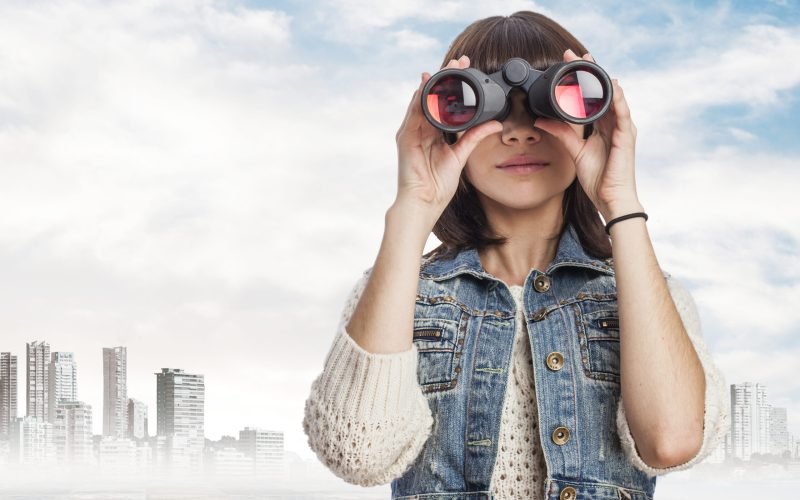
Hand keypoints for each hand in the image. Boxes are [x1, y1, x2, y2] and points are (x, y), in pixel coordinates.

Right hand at [393, 55, 502, 224]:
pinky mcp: (405, 138)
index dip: (455, 87)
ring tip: (447, 67)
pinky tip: (426, 84)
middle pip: (433, 97)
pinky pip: (413, 113)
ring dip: (434, 82)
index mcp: (434, 133)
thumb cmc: (438, 185)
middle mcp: (421, 129)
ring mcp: (411, 132)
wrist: (424, 203)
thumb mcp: (461, 155)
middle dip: (445, 78)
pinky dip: (420, 98)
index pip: (444, 104)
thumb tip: (495, 123)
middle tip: (460, 60)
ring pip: (423, 100)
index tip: (468, 70)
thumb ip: (474, 137)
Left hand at [532, 49, 642, 220]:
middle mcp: (614, 123)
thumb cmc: (598, 178)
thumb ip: (561, 133)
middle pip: (602, 91)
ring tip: (590, 62)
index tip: (569, 63)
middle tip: (576, 54)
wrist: (610, 198)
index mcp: (602, 126)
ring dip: (601, 78)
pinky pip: (622, 113)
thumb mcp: (574, 151)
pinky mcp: (626, 136)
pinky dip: (616, 98)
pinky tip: (610, 85)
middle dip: (590, 71)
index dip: (581, 79)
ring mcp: (622, 128)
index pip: (592, 96)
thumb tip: (541, 120)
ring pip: (612, 96)